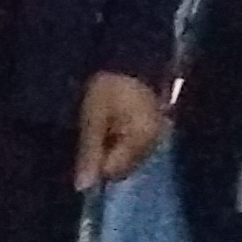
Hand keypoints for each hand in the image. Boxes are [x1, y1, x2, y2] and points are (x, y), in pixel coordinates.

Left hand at [72, 70, 165, 187]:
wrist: (131, 54)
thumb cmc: (109, 85)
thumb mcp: (94, 116)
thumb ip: (90, 151)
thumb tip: (83, 187)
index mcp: (142, 139)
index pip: (114, 170)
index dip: (96, 160)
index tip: (87, 139)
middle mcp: (156, 141)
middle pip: (123, 165)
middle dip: (105, 154)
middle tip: (95, 127)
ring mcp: (158, 134)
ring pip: (128, 156)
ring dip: (112, 146)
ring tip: (104, 121)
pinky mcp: (155, 126)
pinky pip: (135, 144)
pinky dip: (121, 138)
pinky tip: (114, 121)